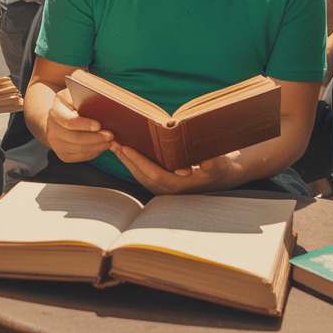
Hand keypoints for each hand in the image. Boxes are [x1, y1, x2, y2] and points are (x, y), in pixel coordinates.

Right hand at [44, 88, 111, 162]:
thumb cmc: (71, 106)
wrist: (57, 121)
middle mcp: (52, 130)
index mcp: (55, 113)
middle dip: (95, 138)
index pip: (69, 121)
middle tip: (110, 136)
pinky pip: (80, 157)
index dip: (84, 124)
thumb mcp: (74, 97)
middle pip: (75, 138)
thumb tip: (102, 102)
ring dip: (97, 147)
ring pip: (79, 150)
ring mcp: (56, 145)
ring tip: (109, 141)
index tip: (99, 125)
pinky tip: (101, 146)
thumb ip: (83, 98)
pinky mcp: (63, 155)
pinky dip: (93, 153)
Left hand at [111, 143, 234, 194]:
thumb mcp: (219, 164)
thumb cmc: (219, 168)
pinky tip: (125, 151)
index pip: (154, 174)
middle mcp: (169, 190)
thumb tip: (207, 162)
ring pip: (140, 176)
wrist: (220, 176)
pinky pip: (144, 174)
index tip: (126, 148)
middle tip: (112, 142)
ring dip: (126, 161)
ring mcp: (164, 189)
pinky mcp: (163, 183)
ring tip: (113, 144)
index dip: (139, 161)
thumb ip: (213, 164)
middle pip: (141, 175)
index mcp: (180, 186)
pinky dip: (133, 163)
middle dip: (126, 159)